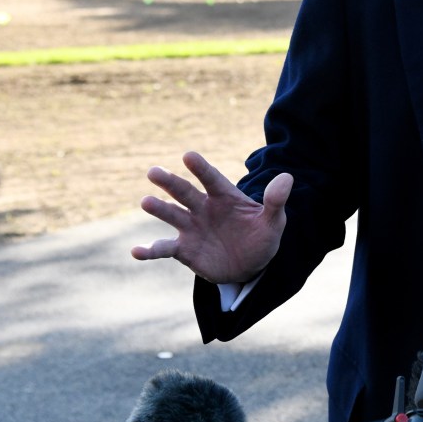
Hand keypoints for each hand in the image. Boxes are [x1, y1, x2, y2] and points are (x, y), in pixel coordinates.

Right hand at [133, 151, 291, 284]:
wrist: (251, 265)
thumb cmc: (262, 237)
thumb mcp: (274, 221)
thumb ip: (276, 201)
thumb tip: (287, 177)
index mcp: (224, 197)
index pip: (211, 179)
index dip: (201, 168)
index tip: (188, 155)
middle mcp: (204, 208)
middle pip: (185, 192)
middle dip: (170, 182)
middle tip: (153, 172)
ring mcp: (191, 228)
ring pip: (172, 215)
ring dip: (159, 209)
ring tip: (146, 201)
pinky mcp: (184, 250)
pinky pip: (164, 249)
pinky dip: (149, 250)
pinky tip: (135, 251)